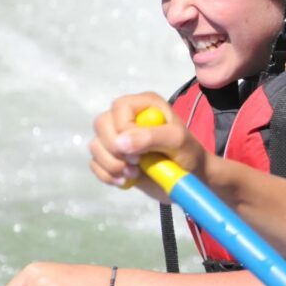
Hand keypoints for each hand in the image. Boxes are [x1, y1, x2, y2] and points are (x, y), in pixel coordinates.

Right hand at [89, 92, 208, 202]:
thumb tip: (120, 142)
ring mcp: (119, 138)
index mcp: (144, 105)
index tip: (139, 150)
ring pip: (95, 145)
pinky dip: (107, 175)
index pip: (119, 108)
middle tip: (136, 164)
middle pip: (101, 124)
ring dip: (112, 164)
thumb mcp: (177, 141)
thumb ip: (151, 137)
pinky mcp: (113, 157)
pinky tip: (126, 180)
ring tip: (134, 174)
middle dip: (114, 149)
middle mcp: (128, 117)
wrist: (190, 178)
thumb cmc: (188, 153)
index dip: (124, 129)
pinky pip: (95, 164)